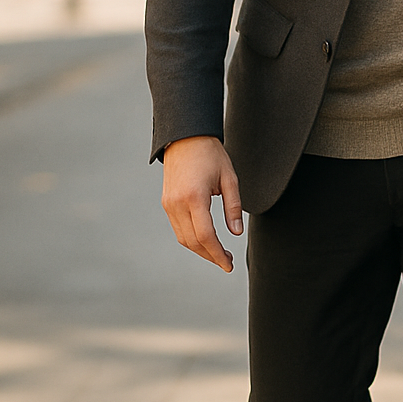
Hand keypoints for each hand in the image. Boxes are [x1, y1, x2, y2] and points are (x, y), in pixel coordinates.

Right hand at [162, 135, 242, 271]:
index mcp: (194, 197)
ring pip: (183, 238)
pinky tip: (205, 240)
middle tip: (227, 262)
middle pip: (193, 242)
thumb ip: (233, 207)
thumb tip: (236, 233)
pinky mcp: (166, 203)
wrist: (185, 137)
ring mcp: (169, 204)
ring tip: (218, 254)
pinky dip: (191, 239)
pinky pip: (178, 229)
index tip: (229, 264)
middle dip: (211, 256)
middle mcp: (177, 203)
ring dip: (201, 250)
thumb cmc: (210, 154)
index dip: (218, 254)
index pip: (205, 236)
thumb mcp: (229, 178)